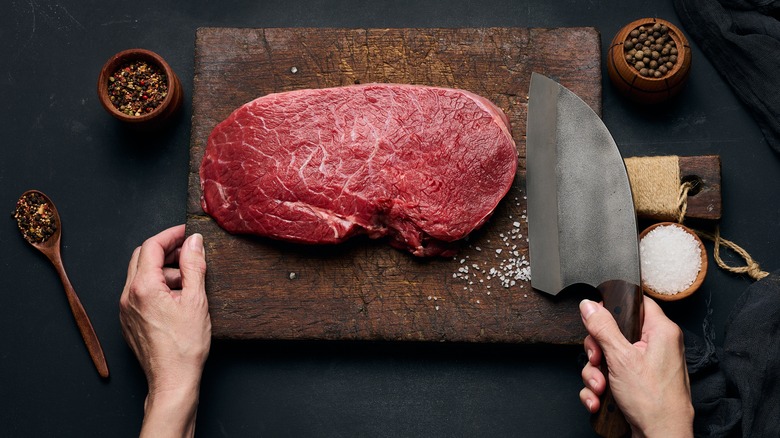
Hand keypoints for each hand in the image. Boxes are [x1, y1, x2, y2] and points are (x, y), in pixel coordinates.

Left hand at [120, 225, 210, 437]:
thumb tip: (194, 241)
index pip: (152, 246)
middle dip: (166, 250)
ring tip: (188, 282)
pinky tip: (177, 298)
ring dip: (164, 270)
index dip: (172, 234)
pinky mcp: (129, 322)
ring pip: (141, 276)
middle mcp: (128, 296)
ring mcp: (126, 310)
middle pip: (142, 258)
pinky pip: (139, 293)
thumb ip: (194, 266)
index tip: (188, 233)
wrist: (172, 381)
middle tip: (190, 252)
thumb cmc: (185, 346)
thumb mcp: (196, 299)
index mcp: (143, 287)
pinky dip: (157, 287)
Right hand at [579, 296, 692, 437]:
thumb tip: (590, 305)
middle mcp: (656, 346)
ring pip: (608, 357)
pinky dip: (599, 389)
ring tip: (600, 388)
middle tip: (597, 360)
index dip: (614, 307)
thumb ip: (603, 328)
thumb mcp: (621, 358)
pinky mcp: (636, 383)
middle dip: (597, 351)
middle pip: (614, 332)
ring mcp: (645, 366)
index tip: (597, 318)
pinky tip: (598, 399)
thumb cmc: (654, 402)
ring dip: (595, 374)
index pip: (636, 303)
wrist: (660, 437)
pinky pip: (610, 376)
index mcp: (661, 331)